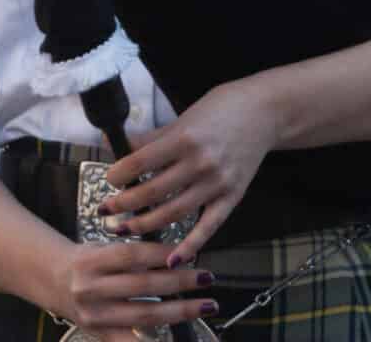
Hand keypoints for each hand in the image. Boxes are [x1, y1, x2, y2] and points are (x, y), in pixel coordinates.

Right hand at [44, 239, 218, 338]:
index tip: (189, 254)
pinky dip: (156, 341)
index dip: (163, 255)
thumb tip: (177, 256)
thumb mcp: (102, 247)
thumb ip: (133, 253)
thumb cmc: (87, 262)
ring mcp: (96, 316)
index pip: (133, 256)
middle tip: (206, 278)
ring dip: (180, 311)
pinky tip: (177, 337)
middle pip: (143, 285)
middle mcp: (91, 289)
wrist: (53, 282)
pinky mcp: (100, 335)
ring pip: (144, 315)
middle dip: (180, 282)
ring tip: (205, 305)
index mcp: (92, 260)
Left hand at [101, 79, 281, 265]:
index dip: (118, 174)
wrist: (264, 113)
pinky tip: (172, 259)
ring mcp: (217, 183)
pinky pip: (208, 227)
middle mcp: (200, 163)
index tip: (109, 180)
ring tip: (124, 227)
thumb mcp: (182, 119)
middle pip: (152, 192)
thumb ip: (150, 138)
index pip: (140, 162)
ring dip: (145, 224)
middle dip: (124, 204)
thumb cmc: (220, 110)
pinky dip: (190, 245)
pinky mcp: (232, 197)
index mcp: (184, 138)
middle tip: (106, 209)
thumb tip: (116, 146)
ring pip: (174, 213)